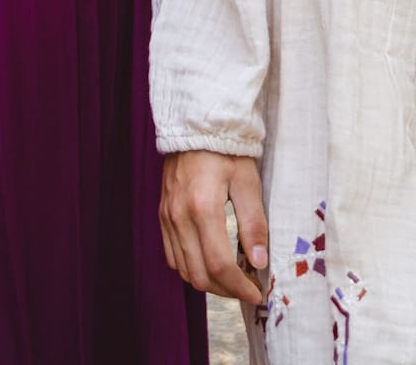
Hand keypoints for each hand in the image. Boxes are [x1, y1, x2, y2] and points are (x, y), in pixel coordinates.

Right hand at [160, 150, 267, 304]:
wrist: (195, 127)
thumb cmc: (226, 152)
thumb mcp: (248, 183)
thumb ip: (254, 224)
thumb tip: (259, 262)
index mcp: (203, 208)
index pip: (220, 265)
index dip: (240, 287)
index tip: (257, 294)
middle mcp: (180, 216)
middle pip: (200, 274)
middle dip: (226, 290)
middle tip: (247, 287)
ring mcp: (167, 216)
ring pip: (184, 269)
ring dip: (208, 282)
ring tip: (231, 277)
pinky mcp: (163, 214)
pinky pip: (172, 255)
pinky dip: (190, 267)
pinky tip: (208, 262)